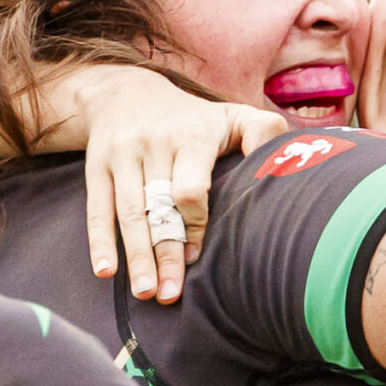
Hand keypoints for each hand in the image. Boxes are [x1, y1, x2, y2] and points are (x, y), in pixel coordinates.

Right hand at [75, 68, 288, 301]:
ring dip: (137, 256)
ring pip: (129, 212)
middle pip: (158, 207)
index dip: (194, 226)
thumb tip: (289, 162)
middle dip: (164, 253)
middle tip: (170, 294)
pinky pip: (98, 208)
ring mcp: (122, 155)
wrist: (127, 91)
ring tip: (146, 292)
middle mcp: (154, 143)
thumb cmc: (192, 117)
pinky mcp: (96, 165)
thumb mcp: (232, 115)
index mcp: (191, 136)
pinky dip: (100, 241)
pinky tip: (106, 271)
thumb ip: (264, 134)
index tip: (196, 258)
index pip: (190, 188)